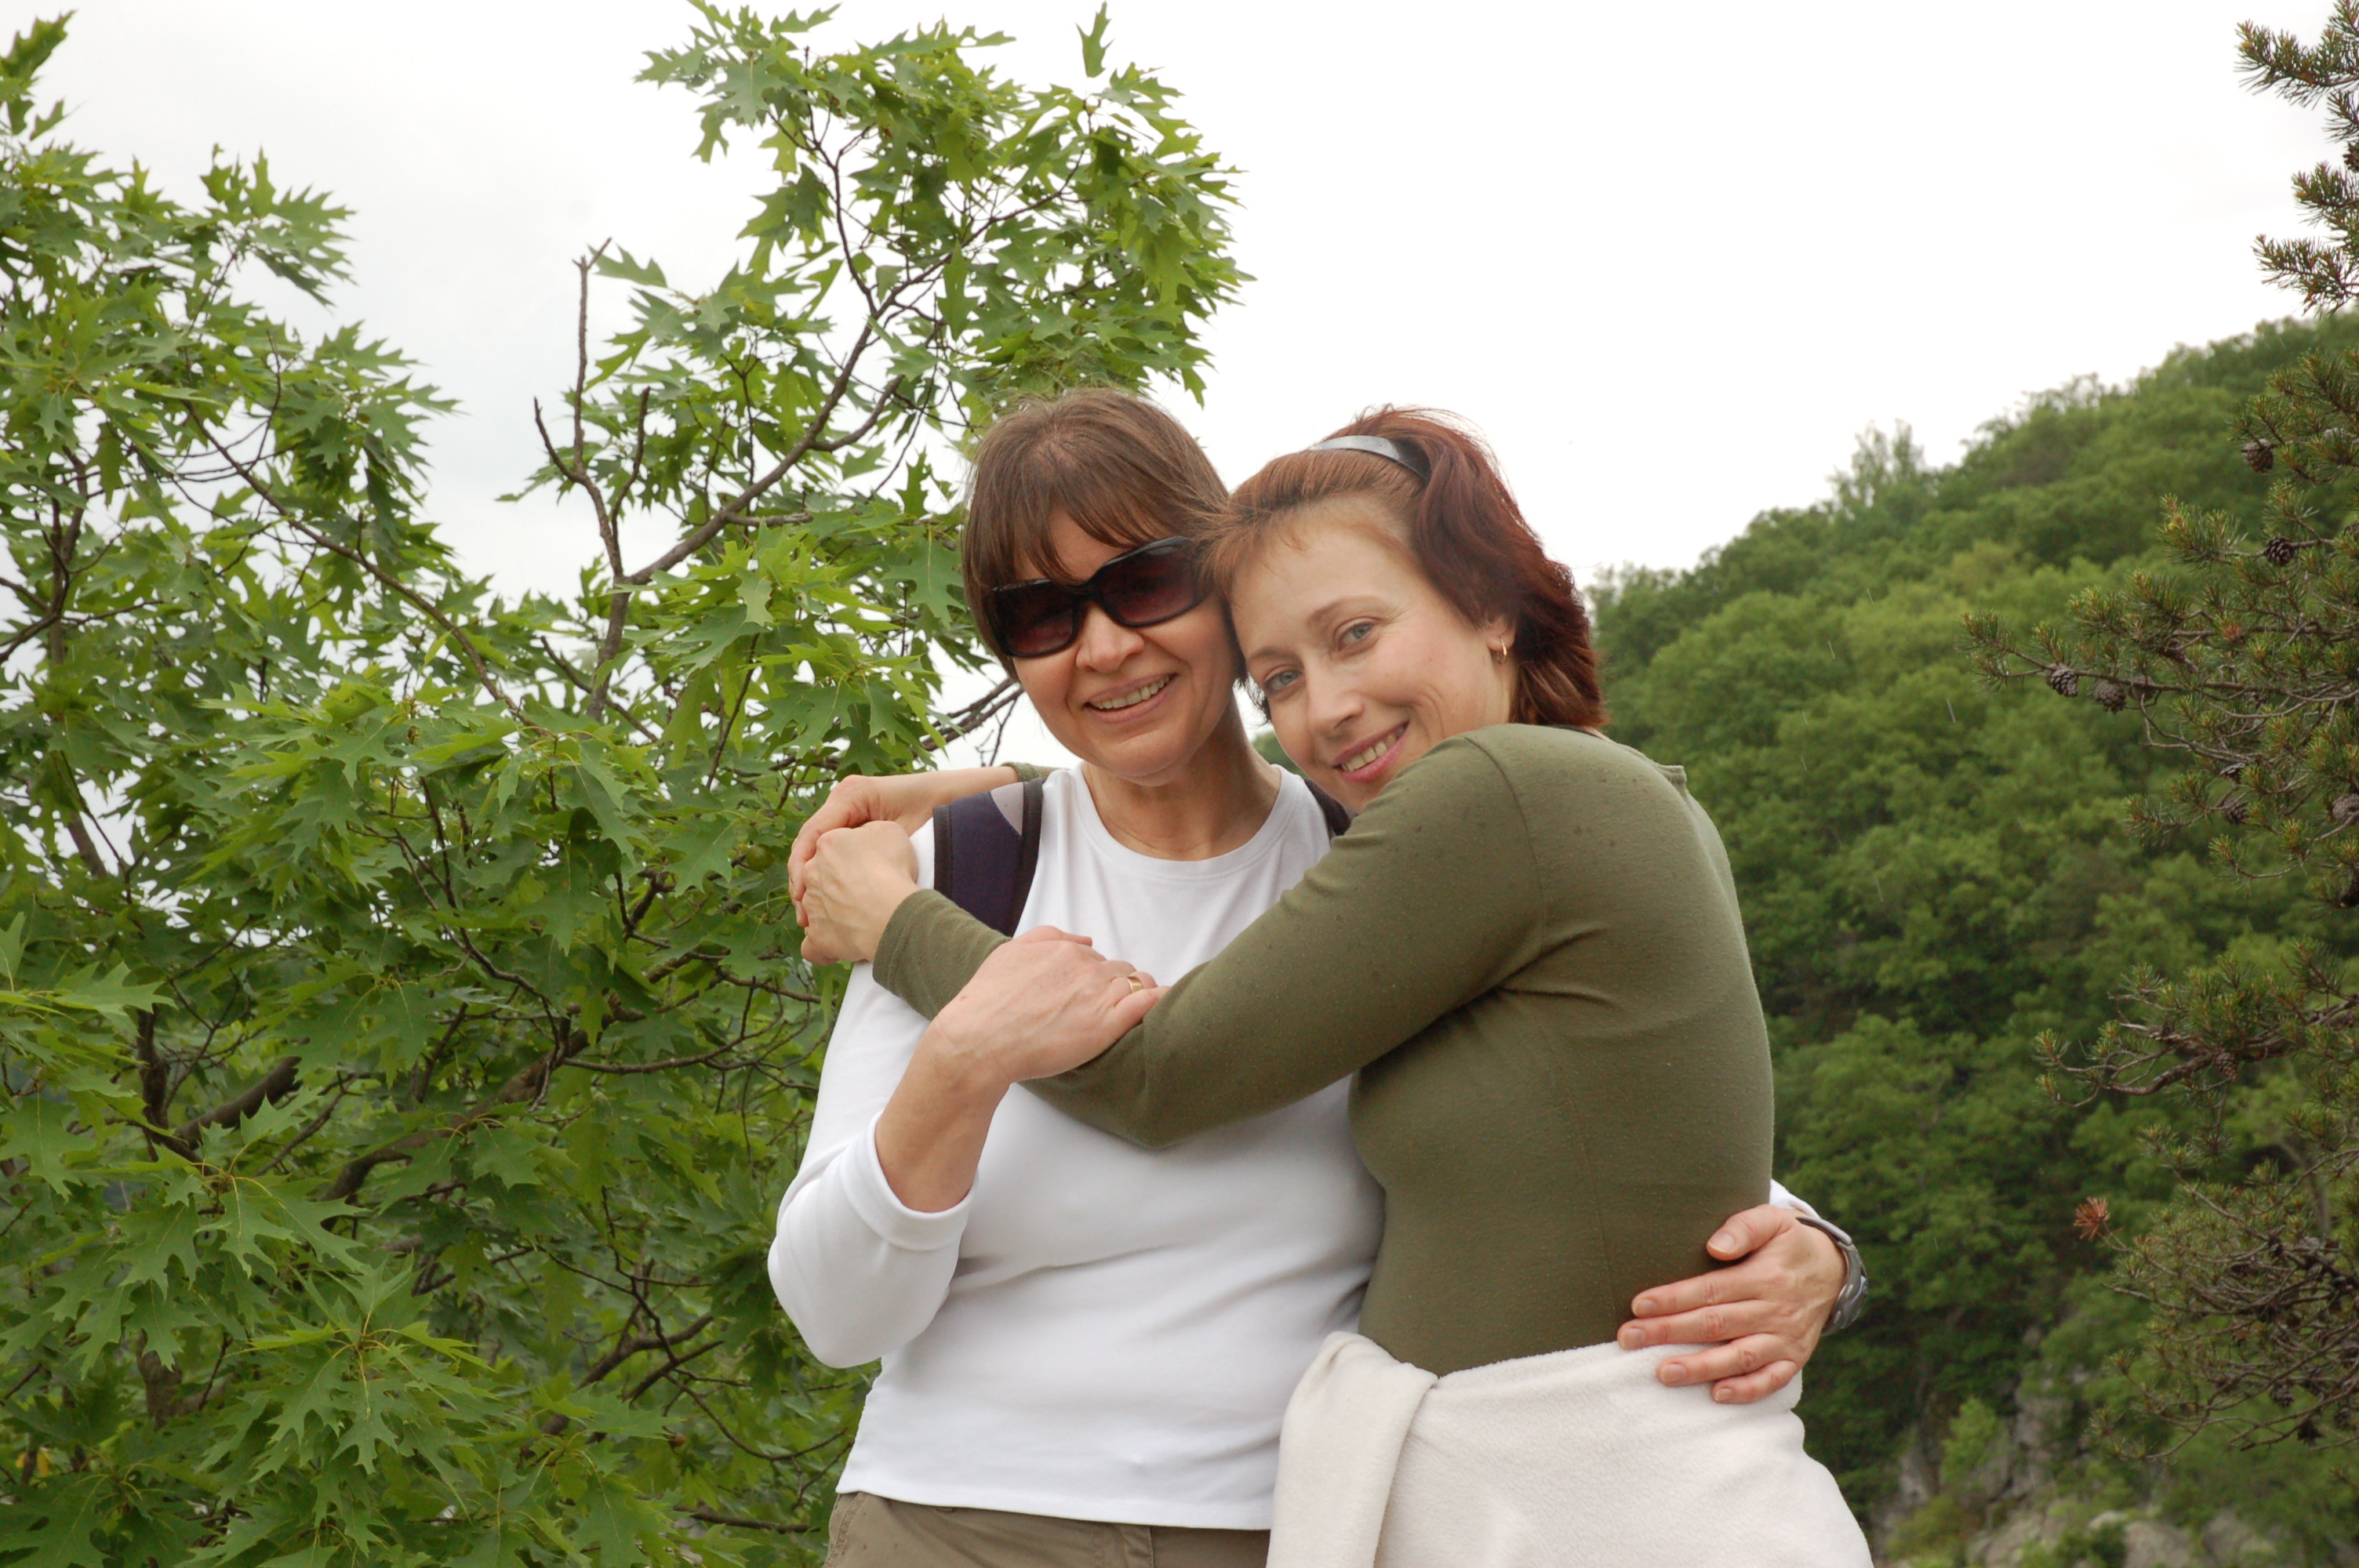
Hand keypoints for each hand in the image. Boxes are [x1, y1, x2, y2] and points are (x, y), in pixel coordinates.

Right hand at [789, 767, 1016, 916]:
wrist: (969, 798)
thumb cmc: (944, 811)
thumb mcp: (907, 833)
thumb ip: (877, 850)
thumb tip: (847, 881)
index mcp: (852, 794)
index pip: (814, 833)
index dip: (803, 868)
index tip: (803, 900)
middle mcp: (847, 800)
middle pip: (812, 845)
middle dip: (805, 881)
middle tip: (805, 919)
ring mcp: (853, 812)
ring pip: (822, 852)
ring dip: (816, 883)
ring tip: (812, 918)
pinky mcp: (862, 826)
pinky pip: (839, 852)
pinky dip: (833, 877)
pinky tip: (832, 904)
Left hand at [799, 821, 921, 964]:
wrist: (891, 911)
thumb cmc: (893, 870)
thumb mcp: (889, 831)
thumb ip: (869, 832)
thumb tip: (864, 838)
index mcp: (827, 844)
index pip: (833, 847)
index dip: (852, 856)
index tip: (869, 864)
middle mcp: (811, 873)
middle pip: (821, 876)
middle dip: (837, 883)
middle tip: (865, 891)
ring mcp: (812, 907)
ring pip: (816, 908)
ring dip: (832, 913)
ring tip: (859, 919)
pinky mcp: (817, 938)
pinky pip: (812, 946)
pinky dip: (822, 947)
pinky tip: (837, 946)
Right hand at [876, 928, 1159, 1211]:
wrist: (979, 1040)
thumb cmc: (988, 1002)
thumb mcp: (1010, 953)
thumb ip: (1048, 938)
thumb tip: (1085, 940)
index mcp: (1062, 950)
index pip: (1095, 958)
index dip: (1095, 978)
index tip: (1089, 995)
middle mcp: (1084, 967)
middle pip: (1117, 971)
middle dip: (1115, 986)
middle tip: (1103, 1009)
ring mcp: (1098, 995)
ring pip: (1135, 983)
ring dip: (1136, 993)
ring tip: (1133, 1010)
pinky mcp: (1108, 1024)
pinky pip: (1147, 1002)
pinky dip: (1159, 1000)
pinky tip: (1164, 1003)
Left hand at [1615, 1205, 1844, 1403]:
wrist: (1835, 1269)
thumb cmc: (1790, 1241)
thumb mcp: (1773, 1220)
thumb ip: (1743, 1228)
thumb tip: (1714, 1247)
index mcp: (1765, 1276)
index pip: (1711, 1290)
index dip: (1673, 1298)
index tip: (1638, 1305)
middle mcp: (1775, 1310)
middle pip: (1715, 1324)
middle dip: (1669, 1332)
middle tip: (1629, 1338)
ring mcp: (1786, 1338)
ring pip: (1739, 1357)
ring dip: (1700, 1367)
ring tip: (1663, 1373)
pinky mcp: (1795, 1357)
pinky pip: (1772, 1380)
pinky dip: (1747, 1390)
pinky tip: (1717, 1395)